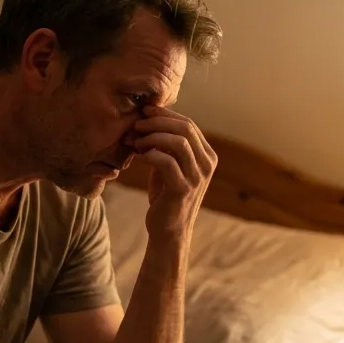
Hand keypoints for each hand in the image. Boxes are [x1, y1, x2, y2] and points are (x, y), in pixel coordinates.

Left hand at [131, 107, 216, 237]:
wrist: (168, 231)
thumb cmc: (166, 195)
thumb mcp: (171, 166)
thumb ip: (167, 145)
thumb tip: (150, 118)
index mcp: (207, 155)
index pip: (188, 124)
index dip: (165, 114)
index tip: (144, 112)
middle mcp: (207, 165)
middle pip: (185, 129)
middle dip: (157, 122)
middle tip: (136, 125)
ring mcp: (197, 177)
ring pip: (178, 142)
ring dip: (153, 137)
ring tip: (136, 142)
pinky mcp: (183, 189)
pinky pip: (167, 162)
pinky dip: (151, 155)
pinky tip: (141, 157)